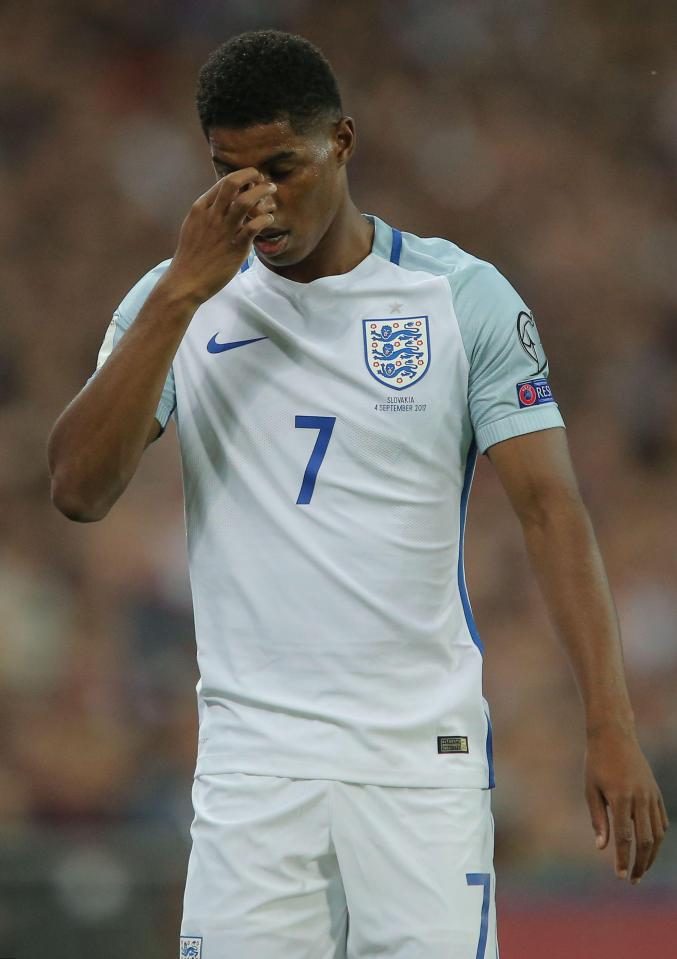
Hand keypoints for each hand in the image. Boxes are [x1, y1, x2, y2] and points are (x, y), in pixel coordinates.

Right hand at [161, 168, 276, 305]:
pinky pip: (255, 226)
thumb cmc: (191, 255)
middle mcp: (212, 215)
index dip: (241, 176)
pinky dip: (265, 218)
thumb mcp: (193, 226)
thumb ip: (208, 212)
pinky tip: (269, 219)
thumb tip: (224, 201)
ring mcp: (224, 230)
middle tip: (263, 179)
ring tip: (270, 192)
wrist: (186, 280)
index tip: (252, 179)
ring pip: (246, 201)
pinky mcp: (236, 247)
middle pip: (233, 183)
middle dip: (252, 175)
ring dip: (262, 192)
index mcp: (201, 208)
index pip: (223, 182)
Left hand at [585, 722, 668, 882]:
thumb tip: (602, 848)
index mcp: (620, 798)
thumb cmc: (596, 762)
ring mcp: (651, 795)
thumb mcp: (590, 789)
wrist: (614, 735)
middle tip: (632, 880)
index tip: (620, 876)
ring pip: (657, 834)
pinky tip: (649, 848)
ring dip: (651, 855)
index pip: (625, 838)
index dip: (623, 859)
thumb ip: (598, 819)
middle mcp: (640, 798)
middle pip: (645, 841)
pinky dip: (657, 837)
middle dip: (639, 864)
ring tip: (640, 870)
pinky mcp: (656, 792)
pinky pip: (661, 821)